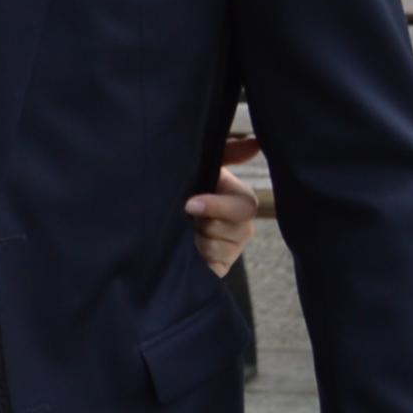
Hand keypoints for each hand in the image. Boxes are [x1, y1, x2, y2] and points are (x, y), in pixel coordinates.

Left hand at [186, 132, 263, 277]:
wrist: (158, 227)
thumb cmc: (187, 190)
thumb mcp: (205, 168)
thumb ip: (228, 153)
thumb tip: (254, 143)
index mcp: (240, 200)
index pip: (245, 205)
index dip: (218, 206)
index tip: (190, 205)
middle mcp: (242, 226)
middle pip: (238, 231)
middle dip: (208, 226)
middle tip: (186, 220)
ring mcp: (233, 250)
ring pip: (221, 250)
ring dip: (198, 242)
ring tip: (184, 233)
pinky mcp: (219, 269)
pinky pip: (214, 267)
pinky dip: (197, 259)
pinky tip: (186, 251)